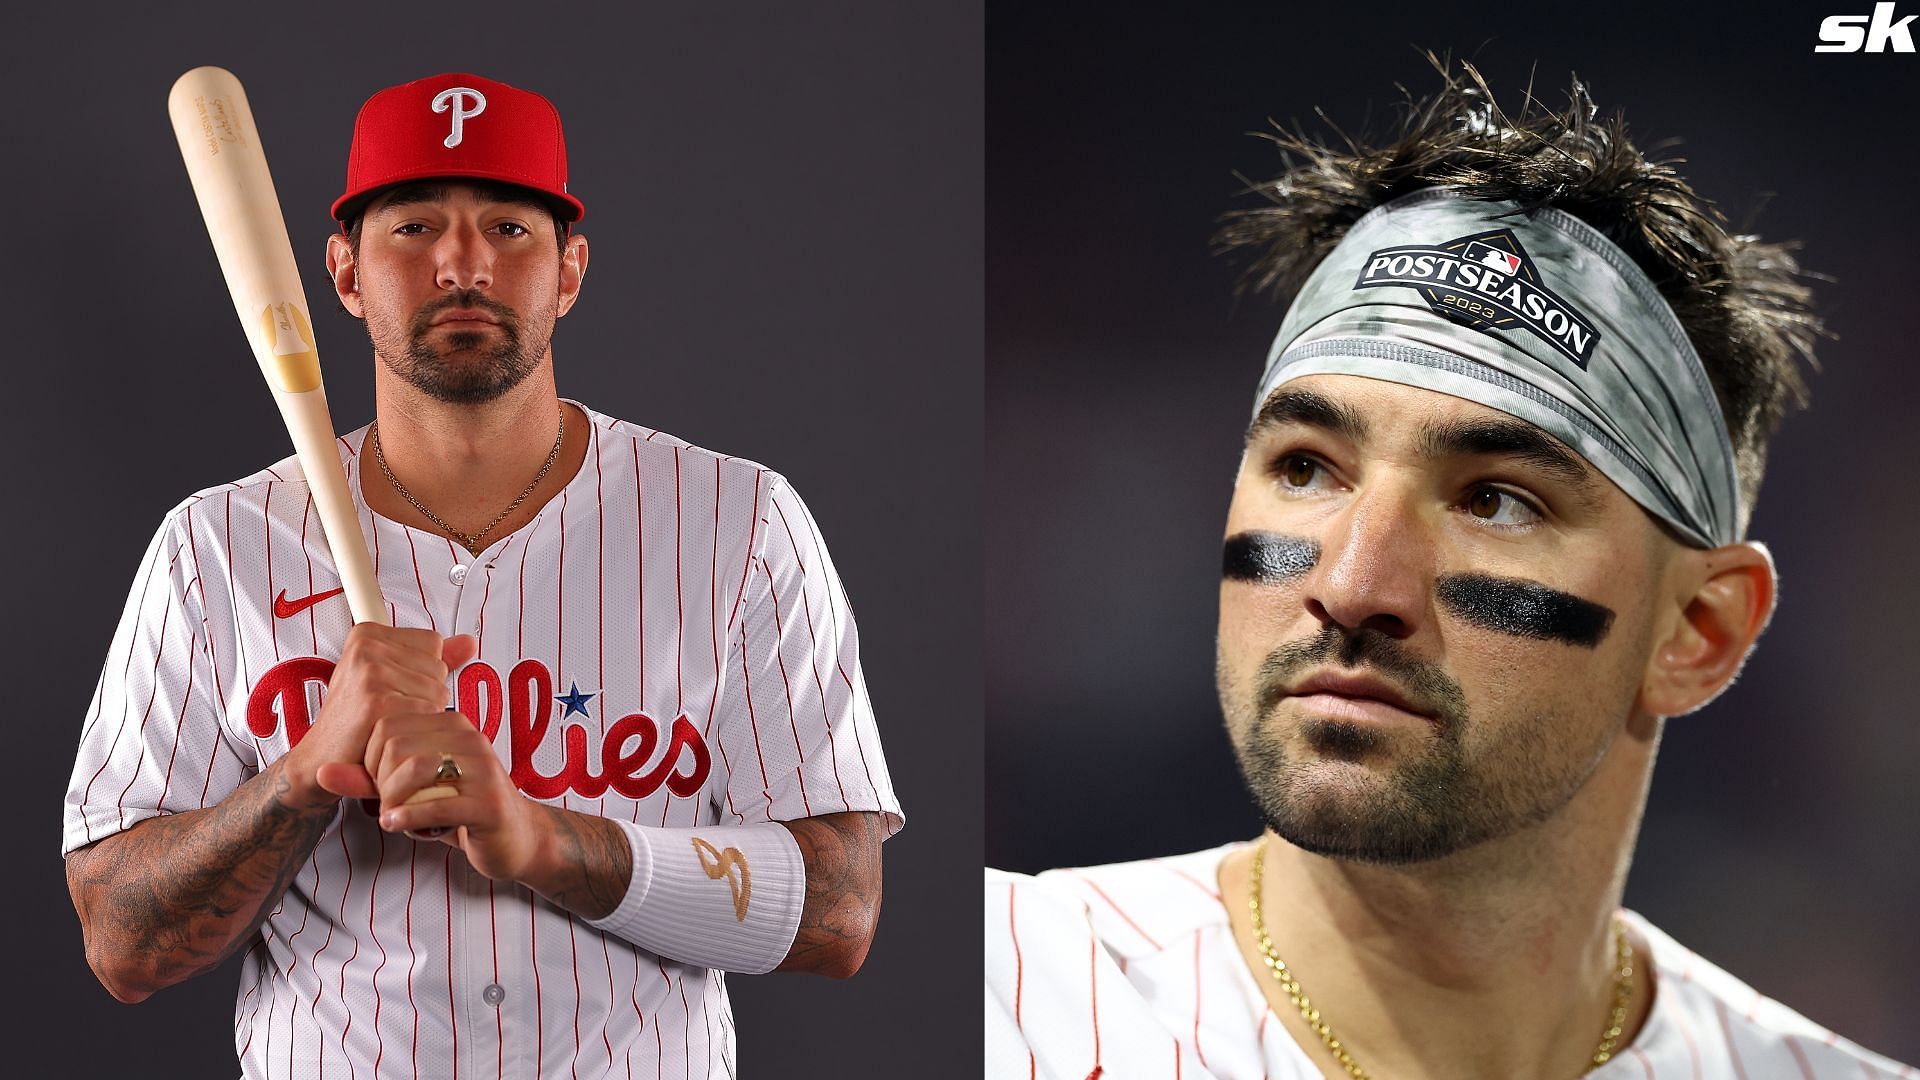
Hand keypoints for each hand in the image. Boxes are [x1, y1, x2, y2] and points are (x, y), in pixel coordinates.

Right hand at [283, 624, 475, 810]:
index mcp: (369, 634)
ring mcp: (371, 674)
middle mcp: (367, 647)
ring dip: (421, 716)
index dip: (422, 673)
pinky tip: (389, 735)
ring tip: (388, 722)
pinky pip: (428, 713)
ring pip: (438, 692)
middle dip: (423, 695)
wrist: (321, 757)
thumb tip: (469, 642)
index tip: (392, 687)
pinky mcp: (378, 703)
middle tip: (388, 709)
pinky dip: (416, 731)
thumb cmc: (354, 718)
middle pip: (438, 668)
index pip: (433, 643)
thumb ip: (429, 658)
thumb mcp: (390, 677)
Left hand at [360, 709, 545, 880]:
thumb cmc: (460, 809)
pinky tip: (397, 825)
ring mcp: (483, 769)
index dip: (370, 759)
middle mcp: (470, 739)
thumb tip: (320, 772)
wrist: (517, 838)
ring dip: (393, 801)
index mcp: (452, 724)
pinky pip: (436, 805)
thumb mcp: (412, 790)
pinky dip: (408, 818)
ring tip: (395, 816)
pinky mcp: (489, 803)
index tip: (379, 785)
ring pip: (415, 772)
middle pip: (398, 747)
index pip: (389, 725)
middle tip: (388, 804)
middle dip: (380, 781)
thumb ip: (370, 780)